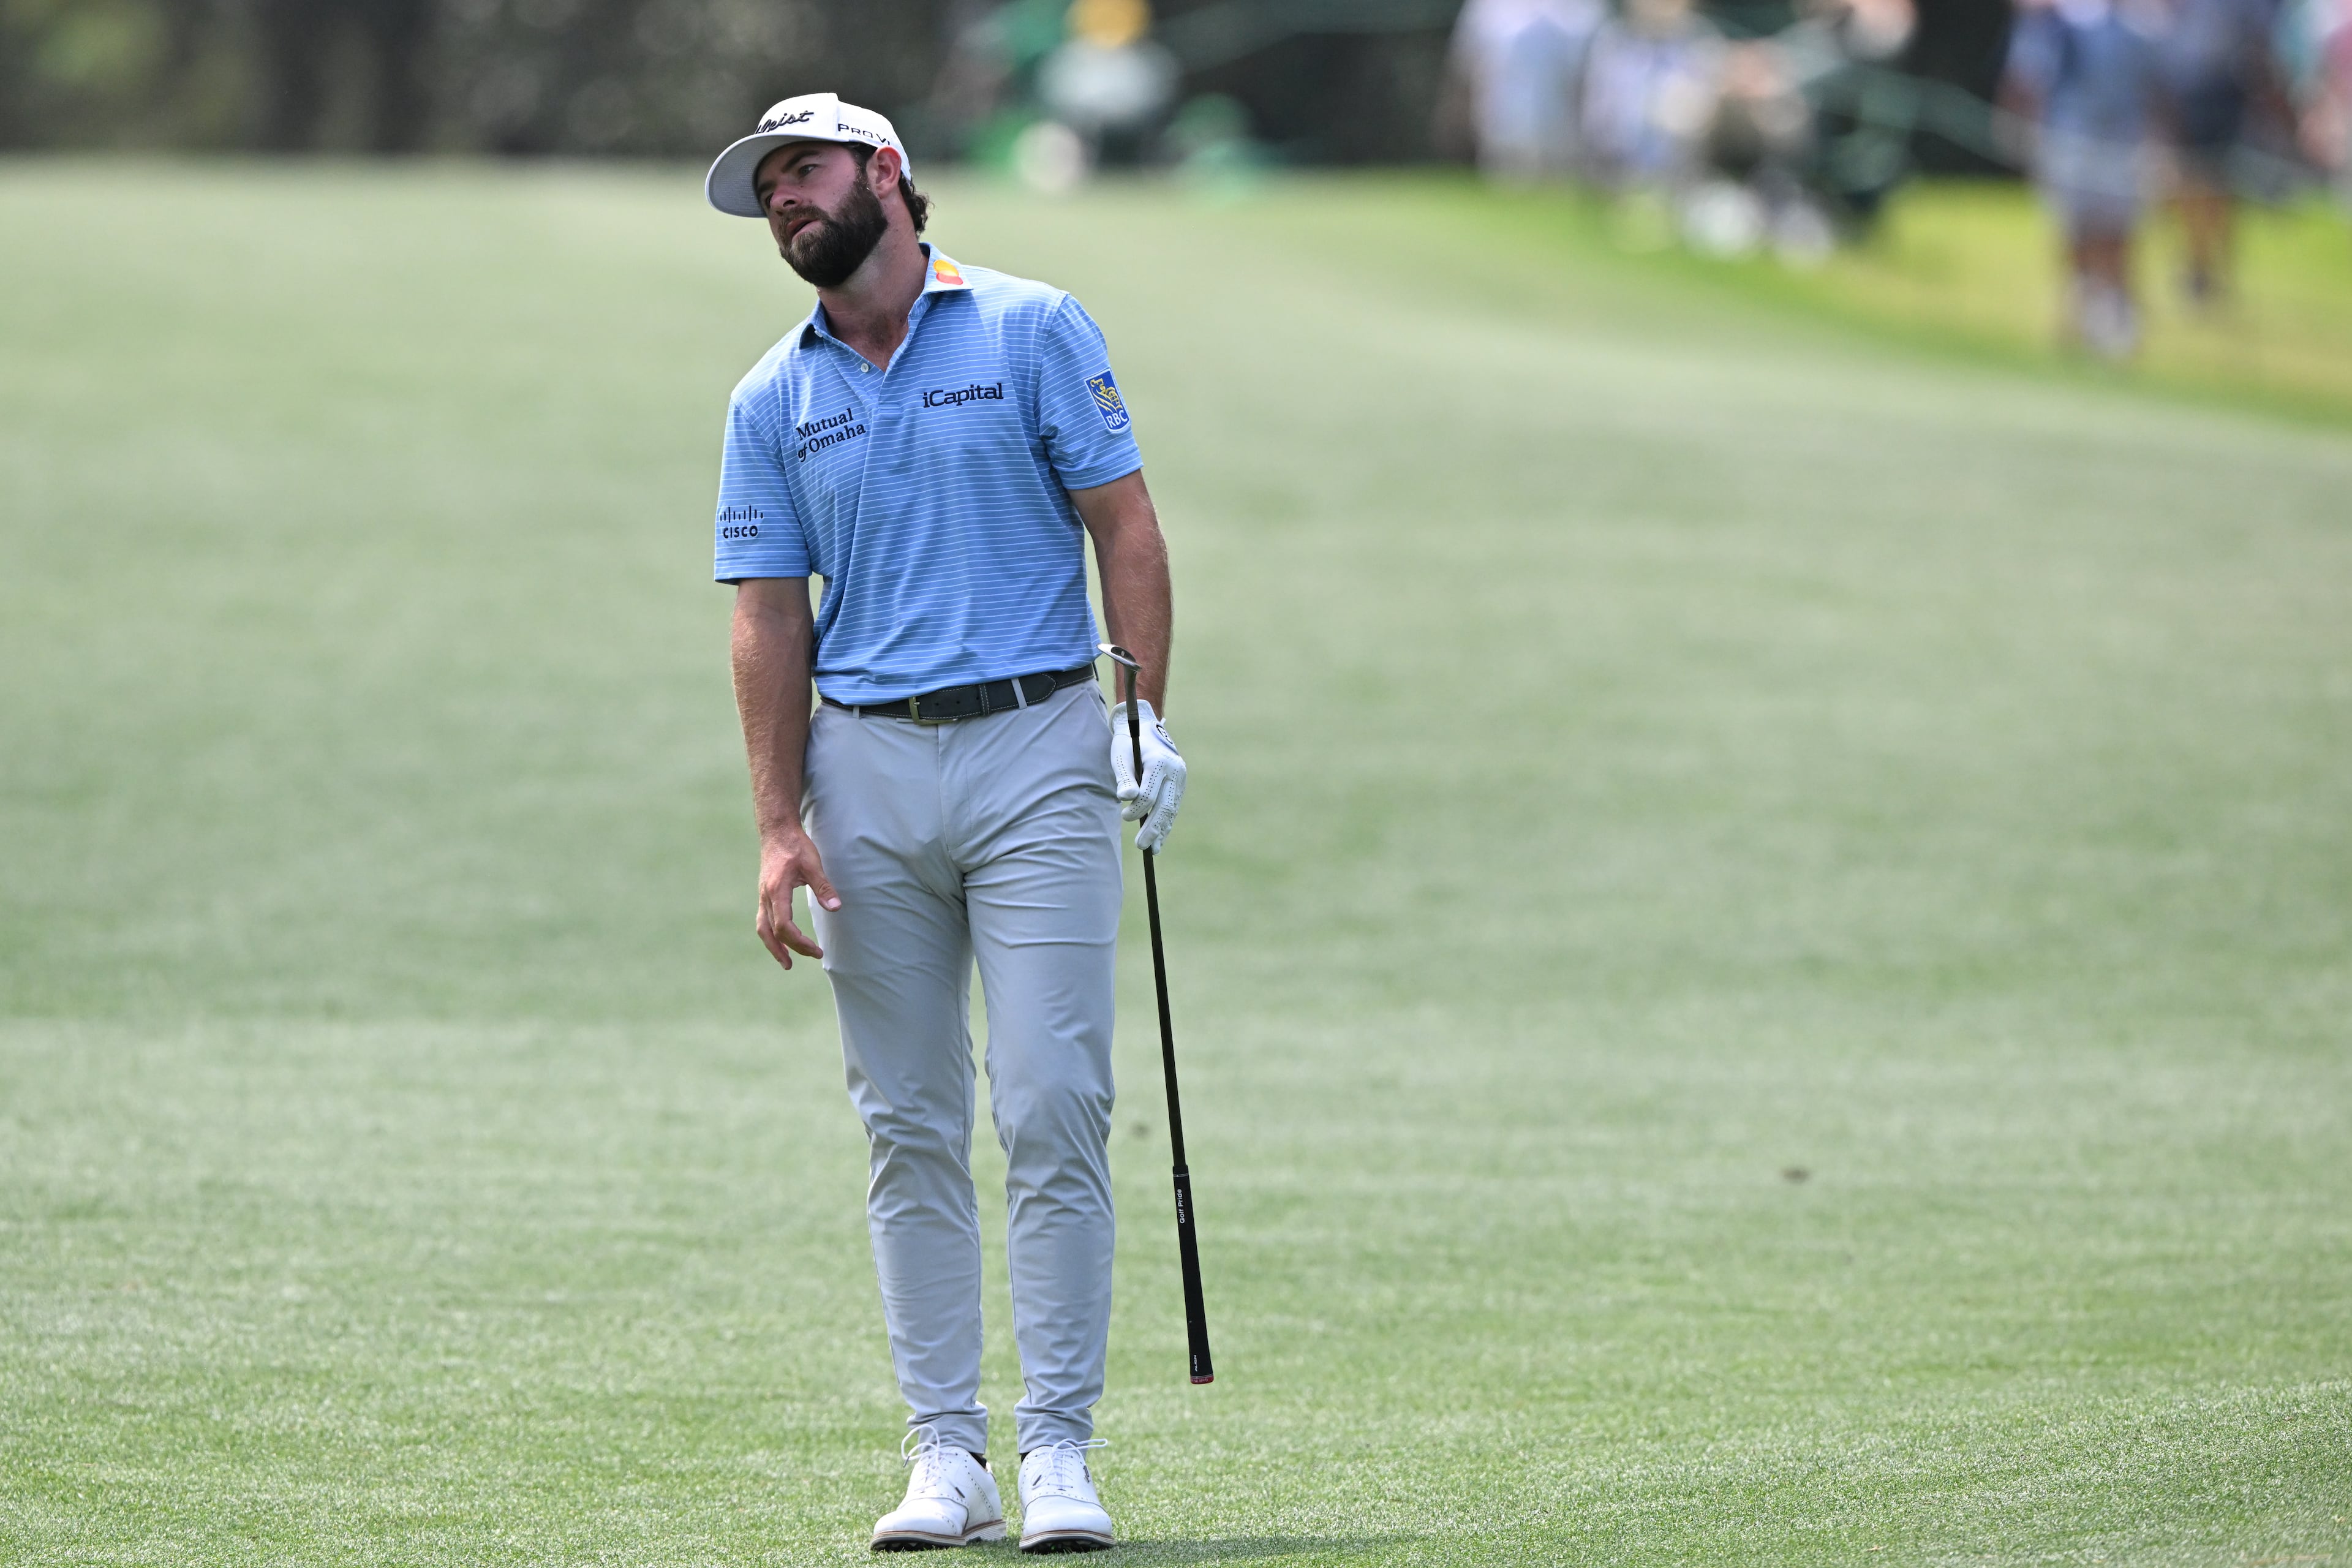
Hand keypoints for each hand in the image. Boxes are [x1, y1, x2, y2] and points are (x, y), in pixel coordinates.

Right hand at [755, 826, 838, 969]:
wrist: (777, 831)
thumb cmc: (795, 846)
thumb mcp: (813, 864)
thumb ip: (823, 887)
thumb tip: (836, 909)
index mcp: (776, 891)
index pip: (784, 926)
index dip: (799, 942)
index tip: (816, 949)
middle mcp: (766, 897)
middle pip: (773, 932)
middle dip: (790, 949)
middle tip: (812, 956)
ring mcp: (763, 896)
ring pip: (763, 929)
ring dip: (774, 947)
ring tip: (787, 962)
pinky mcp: (765, 895)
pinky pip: (764, 921)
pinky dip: (772, 935)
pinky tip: (783, 941)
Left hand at [1110, 700, 1185, 852]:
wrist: (1146, 728)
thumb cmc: (1128, 743)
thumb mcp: (1121, 755)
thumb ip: (1124, 777)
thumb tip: (1126, 799)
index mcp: (1160, 762)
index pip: (1150, 794)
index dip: (1137, 809)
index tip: (1124, 816)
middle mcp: (1175, 771)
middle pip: (1165, 806)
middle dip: (1153, 828)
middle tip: (1140, 846)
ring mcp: (1180, 779)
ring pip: (1171, 809)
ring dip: (1161, 830)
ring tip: (1151, 849)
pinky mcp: (1179, 785)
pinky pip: (1173, 807)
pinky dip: (1166, 824)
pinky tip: (1159, 841)